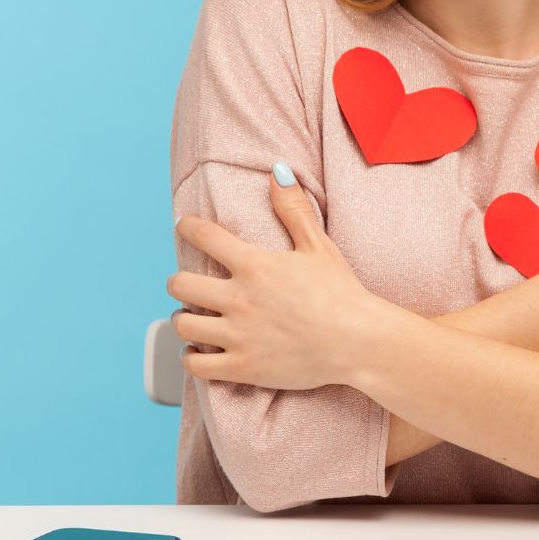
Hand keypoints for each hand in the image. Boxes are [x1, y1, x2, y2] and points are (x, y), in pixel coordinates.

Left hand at [167, 168, 392, 390]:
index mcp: (254, 265)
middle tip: (186, 283)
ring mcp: (238, 336)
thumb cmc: (342, 292)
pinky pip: (196, 365)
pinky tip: (198, 351)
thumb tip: (277, 171)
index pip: (204, 236)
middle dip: (179, 281)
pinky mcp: (242, 368)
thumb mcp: (318, 245)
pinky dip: (191, 357)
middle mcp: (239, 299)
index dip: (188, 227)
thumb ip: (293, 209)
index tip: (185, 227)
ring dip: (184, 318)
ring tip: (192, 316)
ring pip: (183, 324)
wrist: (359, 341)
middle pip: (180, 284)